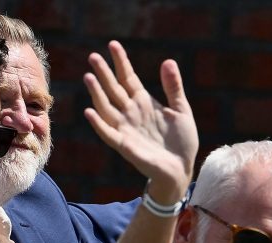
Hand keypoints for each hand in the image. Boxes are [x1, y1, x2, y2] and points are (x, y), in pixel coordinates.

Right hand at [83, 41, 197, 197]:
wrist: (181, 169)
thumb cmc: (181, 141)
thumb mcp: (181, 110)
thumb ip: (173, 87)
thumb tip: (168, 61)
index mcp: (144, 103)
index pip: (128, 78)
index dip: (120, 62)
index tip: (112, 44)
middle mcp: (131, 113)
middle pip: (114, 89)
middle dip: (104, 73)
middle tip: (93, 56)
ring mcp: (126, 129)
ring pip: (106, 107)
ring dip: (97, 94)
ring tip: (89, 77)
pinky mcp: (125, 146)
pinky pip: (108, 133)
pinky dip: (98, 123)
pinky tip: (90, 111)